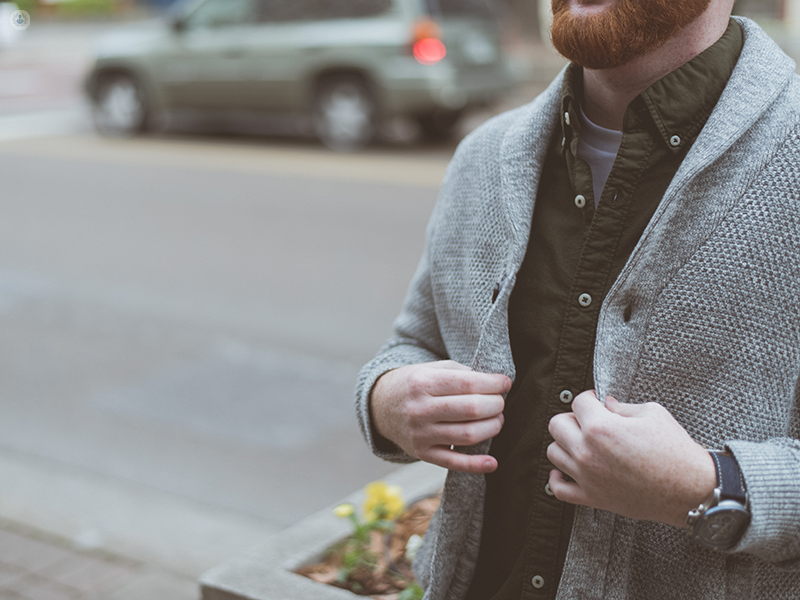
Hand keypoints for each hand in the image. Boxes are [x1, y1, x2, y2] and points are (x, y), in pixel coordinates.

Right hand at [370, 361, 510, 473]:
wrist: (381, 407)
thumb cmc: (414, 385)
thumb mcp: (431, 369)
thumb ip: (461, 373)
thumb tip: (494, 383)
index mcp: (423, 382)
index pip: (468, 383)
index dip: (493, 383)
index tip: (505, 383)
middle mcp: (420, 409)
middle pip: (471, 409)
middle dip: (496, 405)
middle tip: (500, 402)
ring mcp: (421, 434)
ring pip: (467, 435)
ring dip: (492, 428)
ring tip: (497, 420)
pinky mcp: (423, 453)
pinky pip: (453, 463)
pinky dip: (476, 465)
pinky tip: (492, 462)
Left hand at [547, 391, 716, 527]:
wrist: (689, 489)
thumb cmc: (675, 451)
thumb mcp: (652, 414)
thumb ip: (622, 406)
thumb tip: (606, 404)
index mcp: (601, 427)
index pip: (578, 402)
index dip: (589, 397)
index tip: (595, 401)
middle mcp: (587, 451)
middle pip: (557, 424)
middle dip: (572, 417)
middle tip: (588, 420)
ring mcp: (587, 476)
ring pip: (553, 452)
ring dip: (565, 444)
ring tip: (581, 442)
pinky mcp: (592, 497)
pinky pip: (558, 489)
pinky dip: (557, 479)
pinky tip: (566, 470)